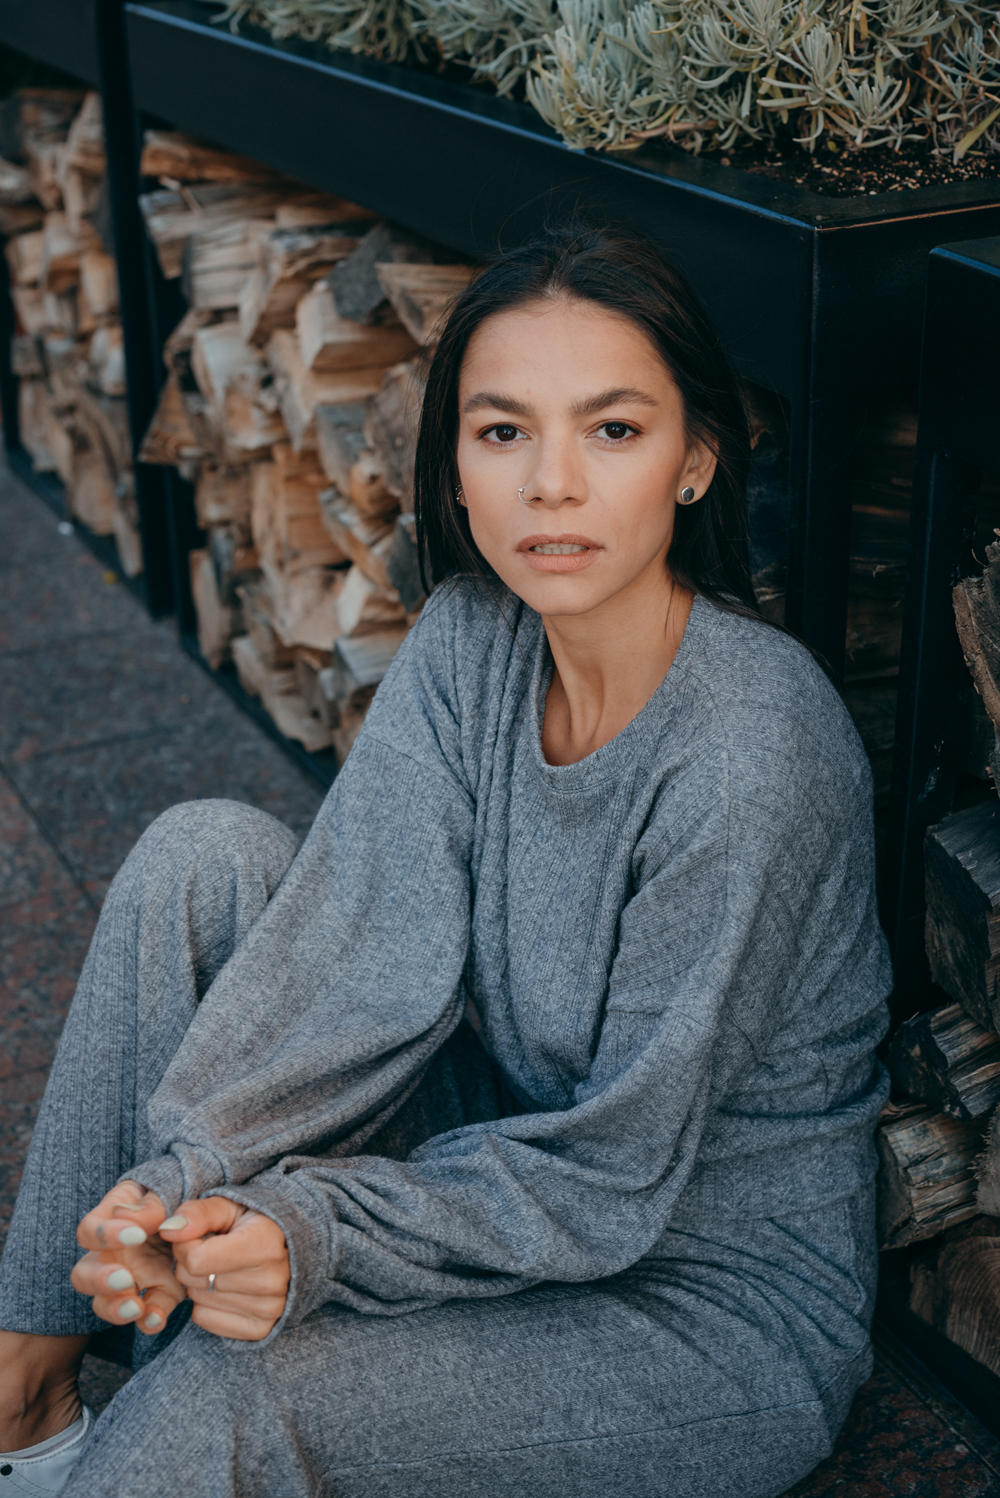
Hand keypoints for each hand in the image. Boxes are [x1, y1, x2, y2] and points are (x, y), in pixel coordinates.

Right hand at [73, 1181, 184, 1334]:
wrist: (214, 1216)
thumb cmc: (185, 1194)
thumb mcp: (171, 1188)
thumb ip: (153, 1203)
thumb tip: (129, 1216)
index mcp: (113, 1218)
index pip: (89, 1230)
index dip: (105, 1235)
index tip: (137, 1236)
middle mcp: (115, 1252)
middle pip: (83, 1274)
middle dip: (99, 1280)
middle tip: (125, 1279)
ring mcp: (134, 1277)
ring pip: (105, 1303)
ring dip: (116, 1308)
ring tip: (137, 1307)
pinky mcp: (160, 1295)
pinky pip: (146, 1315)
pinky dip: (150, 1320)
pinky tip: (158, 1319)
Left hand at [160, 1198, 289, 1342]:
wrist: (289, 1250)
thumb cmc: (253, 1225)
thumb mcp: (229, 1208)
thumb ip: (198, 1213)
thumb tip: (168, 1229)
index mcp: (265, 1244)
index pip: (196, 1260)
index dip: (186, 1245)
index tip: (198, 1236)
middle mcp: (271, 1280)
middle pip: (194, 1279)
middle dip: (190, 1263)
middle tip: (210, 1251)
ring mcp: (269, 1309)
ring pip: (198, 1300)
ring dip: (199, 1283)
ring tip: (221, 1267)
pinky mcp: (260, 1329)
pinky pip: (205, 1319)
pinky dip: (206, 1304)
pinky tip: (225, 1288)